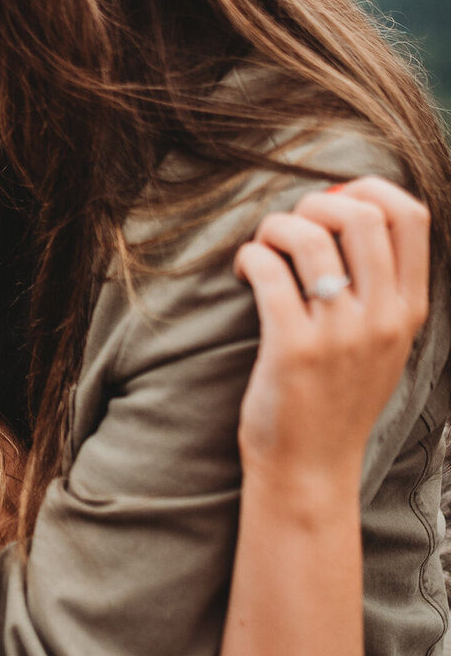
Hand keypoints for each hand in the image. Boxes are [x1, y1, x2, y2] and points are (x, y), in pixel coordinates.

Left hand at [234, 175, 429, 479]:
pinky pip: (269, 271)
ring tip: (263, 247)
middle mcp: (383, 319)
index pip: (411, 218)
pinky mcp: (293, 349)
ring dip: (275, 227)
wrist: (310, 467)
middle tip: (291, 226)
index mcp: (409, 311)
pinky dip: (250, 256)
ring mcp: (340, 335)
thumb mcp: (384, 344)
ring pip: (309, 237)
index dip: (370, 188)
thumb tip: (352, 211)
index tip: (336, 195)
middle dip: (316, 202)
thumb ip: (381, 288)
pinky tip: (245, 270)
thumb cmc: (338, 397)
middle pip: (360, 216)